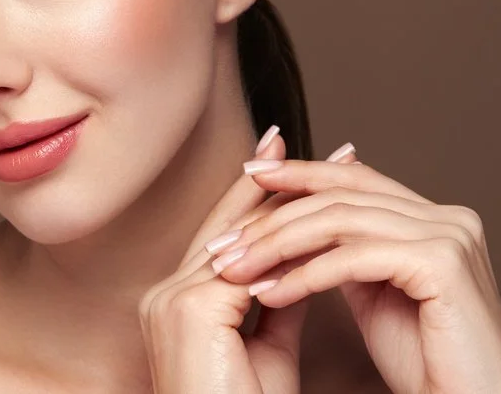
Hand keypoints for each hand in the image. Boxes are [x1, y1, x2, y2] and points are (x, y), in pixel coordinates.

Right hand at [138, 126, 334, 392]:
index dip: (263, 200)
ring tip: (335, 170)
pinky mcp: (191, 307)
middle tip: (322, 151)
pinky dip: (292, 240)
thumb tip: (304, 265)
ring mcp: (173, 298)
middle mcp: (165, 292)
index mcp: (176, 302)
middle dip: (278, 183)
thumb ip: (278, 301)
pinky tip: (326, 215)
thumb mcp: (266, 350)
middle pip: (232, 224)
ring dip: (292, 201)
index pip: (226, 237)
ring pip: (242, 235)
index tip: (300, 170)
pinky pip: (251, 263)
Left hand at [211, 143, 500, 393]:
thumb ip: (349, 249)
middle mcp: (447, 216)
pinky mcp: (443, 263)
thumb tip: (303, 218)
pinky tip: (269, 293)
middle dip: (271, 216)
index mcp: (433, 216)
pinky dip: (304, 274)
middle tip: (223, 243)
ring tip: (233, 270)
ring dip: (276, 245)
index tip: (245, 176)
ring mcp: (449, 234)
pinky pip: (354, 258)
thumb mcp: (374, 291)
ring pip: (340, 221)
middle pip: (339, 195)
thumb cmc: (425, 363)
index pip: (352, 179)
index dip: (297, 174)